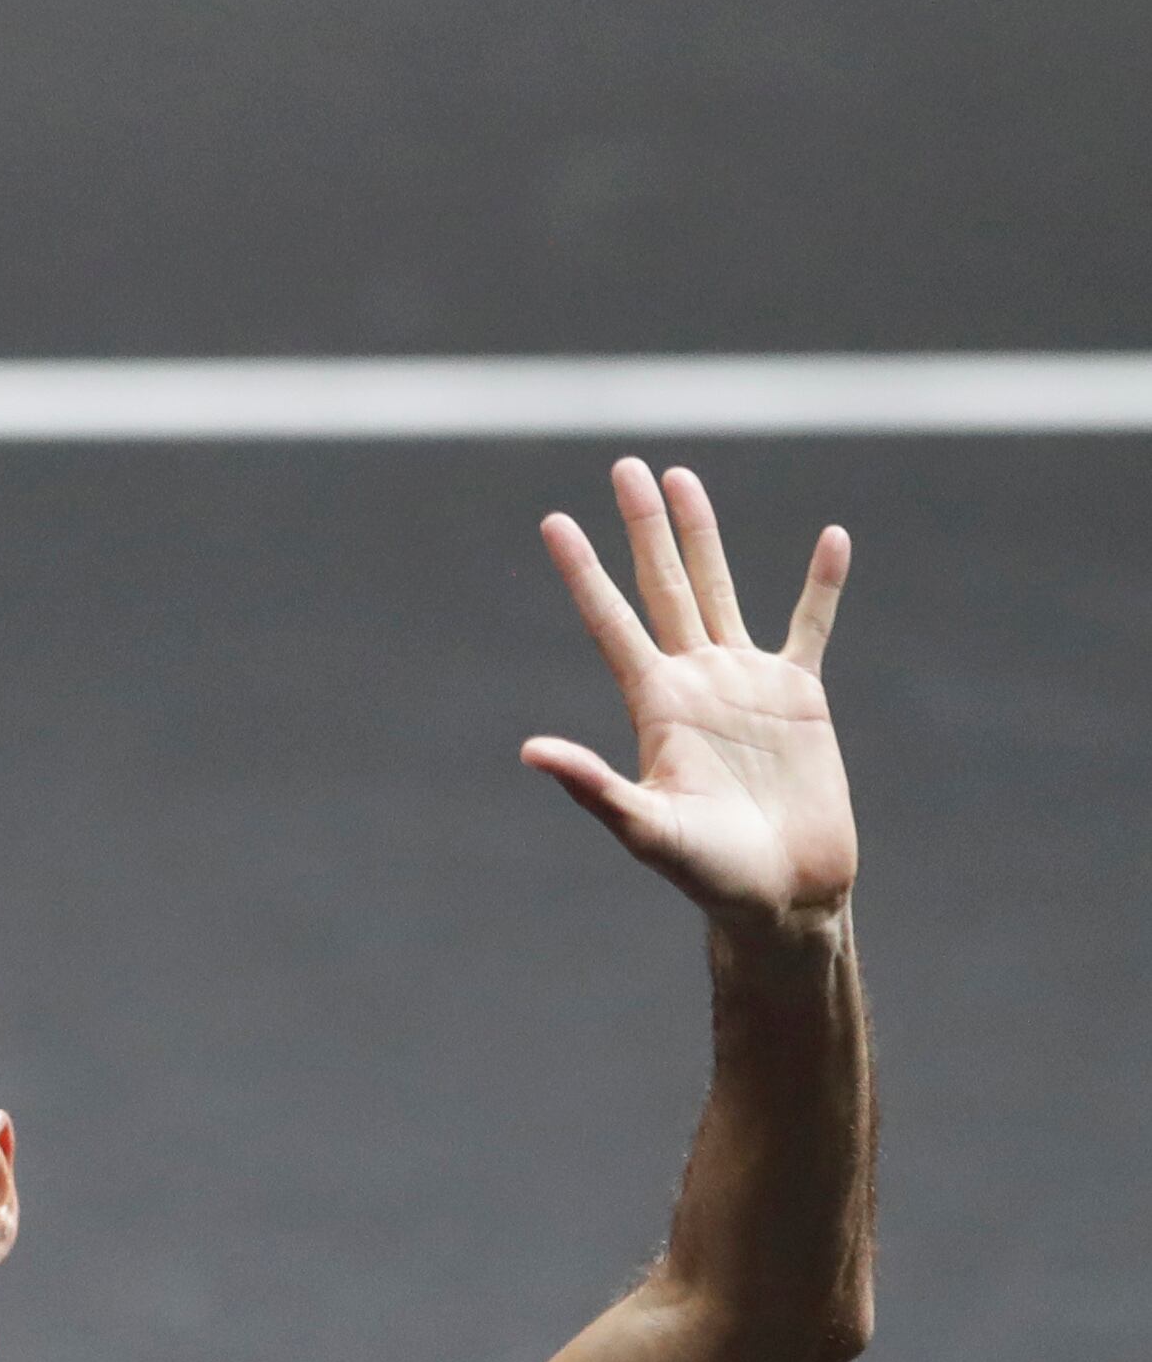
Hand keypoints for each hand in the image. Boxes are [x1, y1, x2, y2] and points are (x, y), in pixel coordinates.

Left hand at [522, 459, 855, 942]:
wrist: (780, 895)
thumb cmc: (709, 874)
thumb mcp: (646, 829)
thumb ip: (593, 787)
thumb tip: (529, 752)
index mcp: (655, 706)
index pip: (612, 621)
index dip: (584, 571)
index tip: (553, 521)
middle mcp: (695, 682)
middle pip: (663, 585)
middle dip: (643, 528)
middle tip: (625, 466)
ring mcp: (746, 683)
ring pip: (720, 588)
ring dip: (702, 535)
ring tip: (682, 478)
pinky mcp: (800, 696)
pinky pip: (810, 626)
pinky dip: (821, 585)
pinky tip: (831, 539)